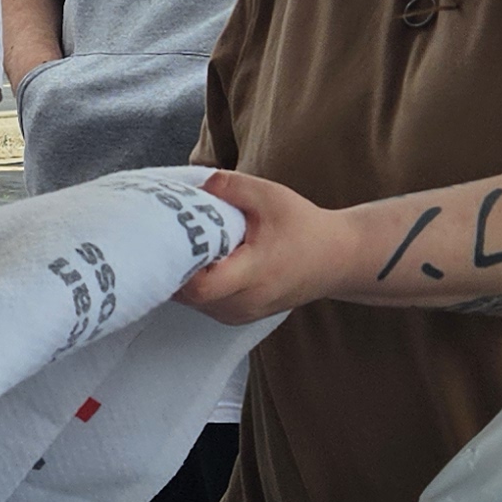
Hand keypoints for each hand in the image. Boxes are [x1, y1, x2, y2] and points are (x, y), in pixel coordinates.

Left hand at [174, 170, 363, 325]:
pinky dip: (196, 286)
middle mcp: (245, 302)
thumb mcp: (270, 196)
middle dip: (174, 267)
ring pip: (194, 303)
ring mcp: (241, 315)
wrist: (336, 258)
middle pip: (190, 296)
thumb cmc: (304, 227)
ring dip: (183, 278)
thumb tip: (196, 185)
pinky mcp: (238, 316)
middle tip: (165, 237)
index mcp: (254, 274)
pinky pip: (205, 305)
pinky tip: (200, 261)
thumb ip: (231, 187)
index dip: (178, 264)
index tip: (169, 239)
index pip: (200, 286)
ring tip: (183, 247)